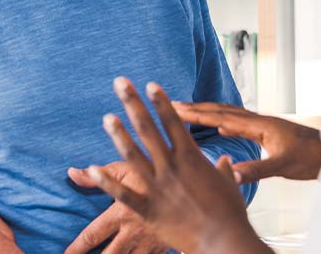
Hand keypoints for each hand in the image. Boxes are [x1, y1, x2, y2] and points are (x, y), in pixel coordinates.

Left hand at [65, 162, 170, 253]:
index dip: (77, 247)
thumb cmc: (156, 172)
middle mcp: (134, 232)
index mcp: (121, 213)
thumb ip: (99, 176)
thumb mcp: (127, 169)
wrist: (195, 184)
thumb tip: (72, 173)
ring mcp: (150, 242)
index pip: (92, 235)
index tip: (65, 253)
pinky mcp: (165, 247)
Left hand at [82, 77, 271, 253]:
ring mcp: (158, 187)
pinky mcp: (149, 210)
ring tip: (107, 117)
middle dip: (133, 103)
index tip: (149, 83)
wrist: (223, 240)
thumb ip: (224, 169)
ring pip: (132, 155)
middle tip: (120, 82)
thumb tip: (226, 161)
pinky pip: (123, 194)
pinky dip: (106, 182)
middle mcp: (171, 167)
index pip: (172, 122)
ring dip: (118, 135)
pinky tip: (91, 170)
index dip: (160, 101)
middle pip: (148, 129)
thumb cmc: (229, 214)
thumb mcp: (229, 185)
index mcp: (191, 158)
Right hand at [173, 102, 320, 182]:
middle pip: (221, 111)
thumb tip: (234, 172)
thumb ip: (258, 168)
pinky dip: (224, 123)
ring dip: (208, 113)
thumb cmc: (311, 158)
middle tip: (172, 104)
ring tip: (190, 112)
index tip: (175, 108)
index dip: (197, 113)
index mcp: (258, 125)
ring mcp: (263, 125)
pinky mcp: (268, 133)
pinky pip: (239, 124)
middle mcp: (258, 121)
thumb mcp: (284, 165)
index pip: (221, 117)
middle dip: (196, 108)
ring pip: (229, 115)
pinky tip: (221, 128)